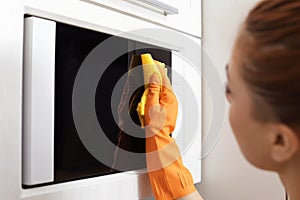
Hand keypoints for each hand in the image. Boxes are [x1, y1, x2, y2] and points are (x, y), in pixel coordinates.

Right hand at [144, 62, 196, 199]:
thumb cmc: (156, 129)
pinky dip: (155, 89)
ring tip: (149, 72)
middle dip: (156, 72)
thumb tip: (154, 76)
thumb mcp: (152, 106)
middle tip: (150, 63)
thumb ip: (153, 90)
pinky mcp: (164, 111)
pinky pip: (160, 96)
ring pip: (162, 88)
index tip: (151, 60)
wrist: (159, 144)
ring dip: (155, 80)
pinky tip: (150, 88)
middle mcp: (171, 100)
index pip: (162, 78)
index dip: (155, 68)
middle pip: (163, 82)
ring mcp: (168, 106)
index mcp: (169, 97)